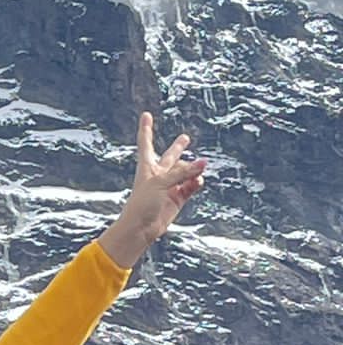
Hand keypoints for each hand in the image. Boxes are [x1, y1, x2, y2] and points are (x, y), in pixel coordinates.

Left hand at [99, 112, 207, 267]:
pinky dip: (196, 183)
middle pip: (170, 157)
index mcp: (147, 167)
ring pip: (185, 171)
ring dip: (193, 168)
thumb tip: (203, 164)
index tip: (146, 114)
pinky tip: (198, 181)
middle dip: (177, 148)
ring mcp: (169, 186)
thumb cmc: (142, 204)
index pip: (146, 143)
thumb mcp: (161, 182)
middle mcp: (158, 175)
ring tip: (201, 166)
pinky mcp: (178, 198)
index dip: (146, 128)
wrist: (140, 229)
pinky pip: (191, 186)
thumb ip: (183, 172)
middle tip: (185, 138)